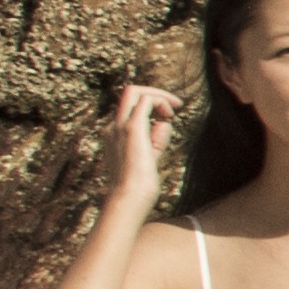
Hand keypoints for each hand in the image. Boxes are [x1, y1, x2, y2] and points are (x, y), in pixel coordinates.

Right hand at [105, 85, 177, 215]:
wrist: (129, 196)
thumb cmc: (140, 184)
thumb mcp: (149, 157)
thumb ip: (154, 139)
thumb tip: (164, 123)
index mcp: (114, 134)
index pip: (130, 109)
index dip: (151, 107)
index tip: (168, 116)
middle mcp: (113, 127)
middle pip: (129, 93)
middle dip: (154, 93)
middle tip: (175, 105)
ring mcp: (119, 126)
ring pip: (135, 91)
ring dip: (160, 97)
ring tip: (174, 111)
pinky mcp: (131, 128)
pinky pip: (146, 101)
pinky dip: (161, 102)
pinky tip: (170, 116)